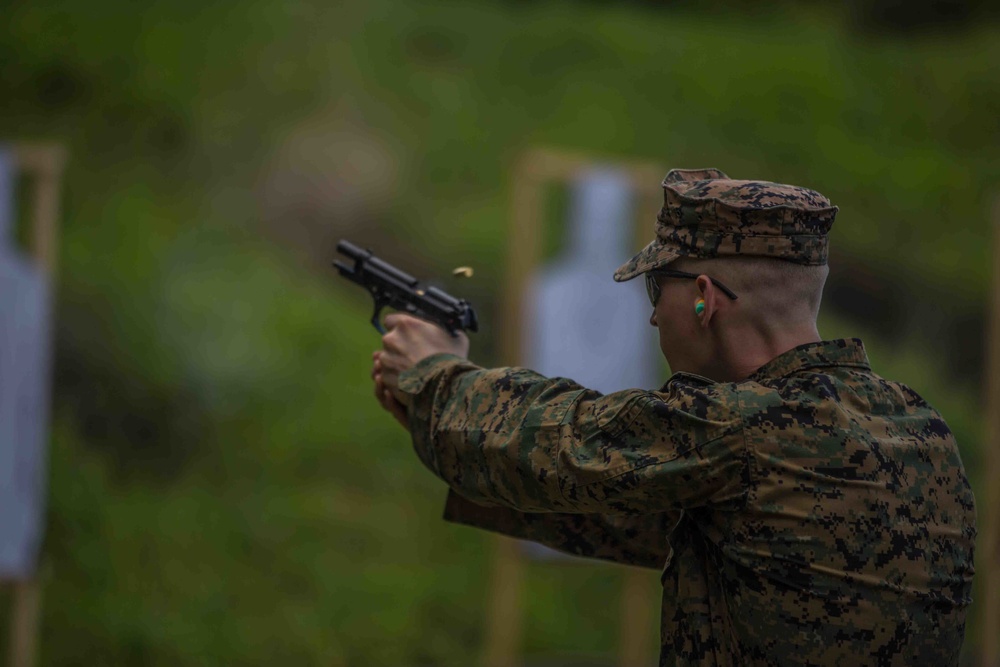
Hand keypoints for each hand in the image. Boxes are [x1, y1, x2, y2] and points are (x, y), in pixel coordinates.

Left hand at [372, 313, 469, 427]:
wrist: (444, 386)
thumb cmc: (452, 359)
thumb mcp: (456, 336)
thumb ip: (443, 330)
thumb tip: (447, 331)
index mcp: (406, 324)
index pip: (391, 320)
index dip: (399, 328)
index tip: (406, 334)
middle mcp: (392, 339)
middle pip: (390, 340)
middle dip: (399, 347)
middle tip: (415, 355)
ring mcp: (386, 359)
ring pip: (388, 358)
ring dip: (397, 363)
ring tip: (415, 371)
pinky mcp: (386, 377)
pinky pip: (388, 376)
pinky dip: (397, 378)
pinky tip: (412, 381)